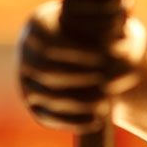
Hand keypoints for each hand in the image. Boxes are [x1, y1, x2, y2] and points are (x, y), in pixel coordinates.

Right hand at [18, 0, 146, 132]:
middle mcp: (25, 52)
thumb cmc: (102, 35)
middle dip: (80, 80)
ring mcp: (25, 80)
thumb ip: (115, 32)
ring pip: (47, 97)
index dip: (79, 53)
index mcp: (38, 25)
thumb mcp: (110, 26)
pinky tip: (95, 122)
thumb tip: (122, 54)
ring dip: (78, 104)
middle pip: (48, 71)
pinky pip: (47, 117)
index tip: (106, 59)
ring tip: (105, 105)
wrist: (85, 54)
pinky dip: (71, 122)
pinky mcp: (34, 105)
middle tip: (107, 86)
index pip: (52, 42)